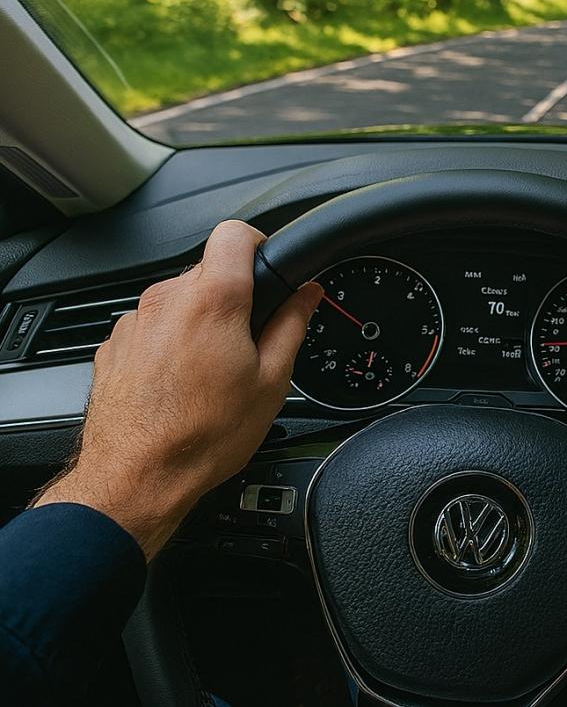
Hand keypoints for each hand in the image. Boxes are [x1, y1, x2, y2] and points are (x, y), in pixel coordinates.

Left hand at [35, 221, 321, 558]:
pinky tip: (181, 384)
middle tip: (249, 345)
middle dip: (232, 299)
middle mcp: (166, 300)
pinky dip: (169, 345)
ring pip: (179, 302)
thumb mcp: (271, 381)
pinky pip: (152, 328)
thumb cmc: (202, 436)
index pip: (235, 233)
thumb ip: (292, 324)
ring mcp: (133, 322)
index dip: (259, 246)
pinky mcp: (113, 345)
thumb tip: (307, 293)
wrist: (137, 478)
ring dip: (199, 324)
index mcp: (212, 300)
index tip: (268, 272)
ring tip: (211, 374)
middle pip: (208, 272)